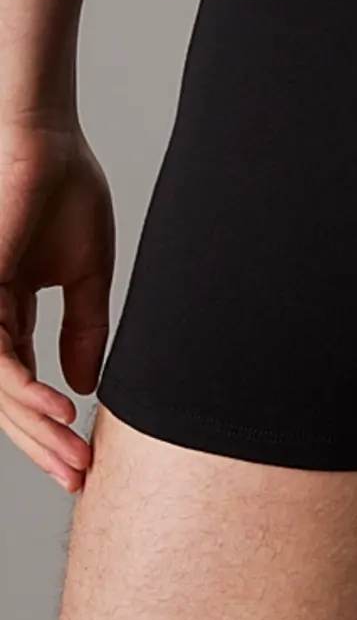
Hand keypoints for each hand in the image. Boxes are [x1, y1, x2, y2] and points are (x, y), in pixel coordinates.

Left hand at [0, 119, 114, 490]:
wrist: (48, 145)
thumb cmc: (66, 193)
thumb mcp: (86, 276)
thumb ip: (84, 329)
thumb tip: (82, 386)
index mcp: (8, 312)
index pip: (24, 384)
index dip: (50, 426)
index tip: (83, 458)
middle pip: (6, 399)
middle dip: (42, 442)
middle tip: (78, 474)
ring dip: (35, 427)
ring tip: (72, 455)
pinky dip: (25, 389)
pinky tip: (58, 412)